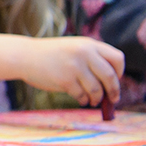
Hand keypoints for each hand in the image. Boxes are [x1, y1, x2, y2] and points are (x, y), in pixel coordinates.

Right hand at [0, 33, 122, 105]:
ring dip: (97, 98)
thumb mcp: (74, 47)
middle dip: (113, 91)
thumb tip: (112, 83)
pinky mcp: (65, 80)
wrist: (26, 56)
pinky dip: (84, 100)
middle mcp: (84, 53)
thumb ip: (92, 57)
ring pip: (97, 89)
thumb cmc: (51, 55)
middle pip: (110, 77)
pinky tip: (81, 99)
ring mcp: (75, 67)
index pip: (117, 58)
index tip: (115, 80)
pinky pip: (82, 95)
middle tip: (113, 98)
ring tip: (93, 101)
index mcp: (89, 44)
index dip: (120, 72)